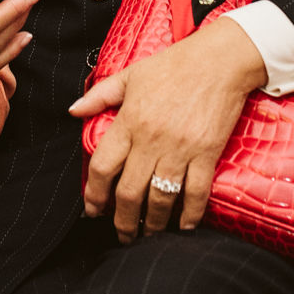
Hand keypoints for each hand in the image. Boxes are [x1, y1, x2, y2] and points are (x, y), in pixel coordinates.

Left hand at [70, 16, 265, 241]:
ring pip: (160, 199)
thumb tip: (73, 110)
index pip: (102, 167)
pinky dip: (189, 215)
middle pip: (128, 192)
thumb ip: (100, 95)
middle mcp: (151, 140)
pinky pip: (196, 193)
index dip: (94, 195)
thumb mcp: (131, 74)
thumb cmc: (175, 64)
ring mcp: (180, 149)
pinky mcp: (206, 153)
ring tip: (147, 234)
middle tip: (121, 233)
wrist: (220, 60)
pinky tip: (183, 226)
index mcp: (129, 121)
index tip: (92, 210)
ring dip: (151, 223)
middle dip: (121, 220)